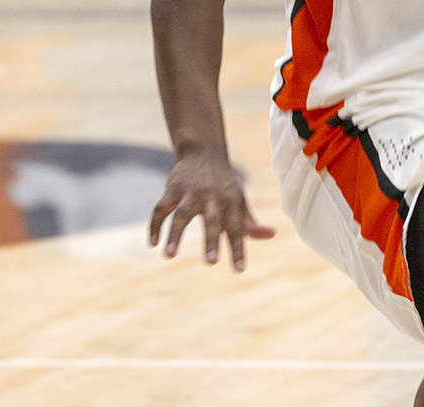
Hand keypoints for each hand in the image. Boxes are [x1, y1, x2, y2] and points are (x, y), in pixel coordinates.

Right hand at [149, 153, 274, 271]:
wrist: (203, 152)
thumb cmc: (224, 184)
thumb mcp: (240, 200)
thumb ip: (250, 221)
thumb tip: (271, 235)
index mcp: (231, 201)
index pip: (237, 228)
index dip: (239, 249)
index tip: (239, 270)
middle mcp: (211, 197)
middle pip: (212, 220)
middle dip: (211, 240)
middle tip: (211, 262)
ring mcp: (190, 193)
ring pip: (181, 214)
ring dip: (175, 234)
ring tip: (168, 255)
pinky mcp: (172, 190)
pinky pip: (160, 208)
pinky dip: (155, 225)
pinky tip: (153, 243)